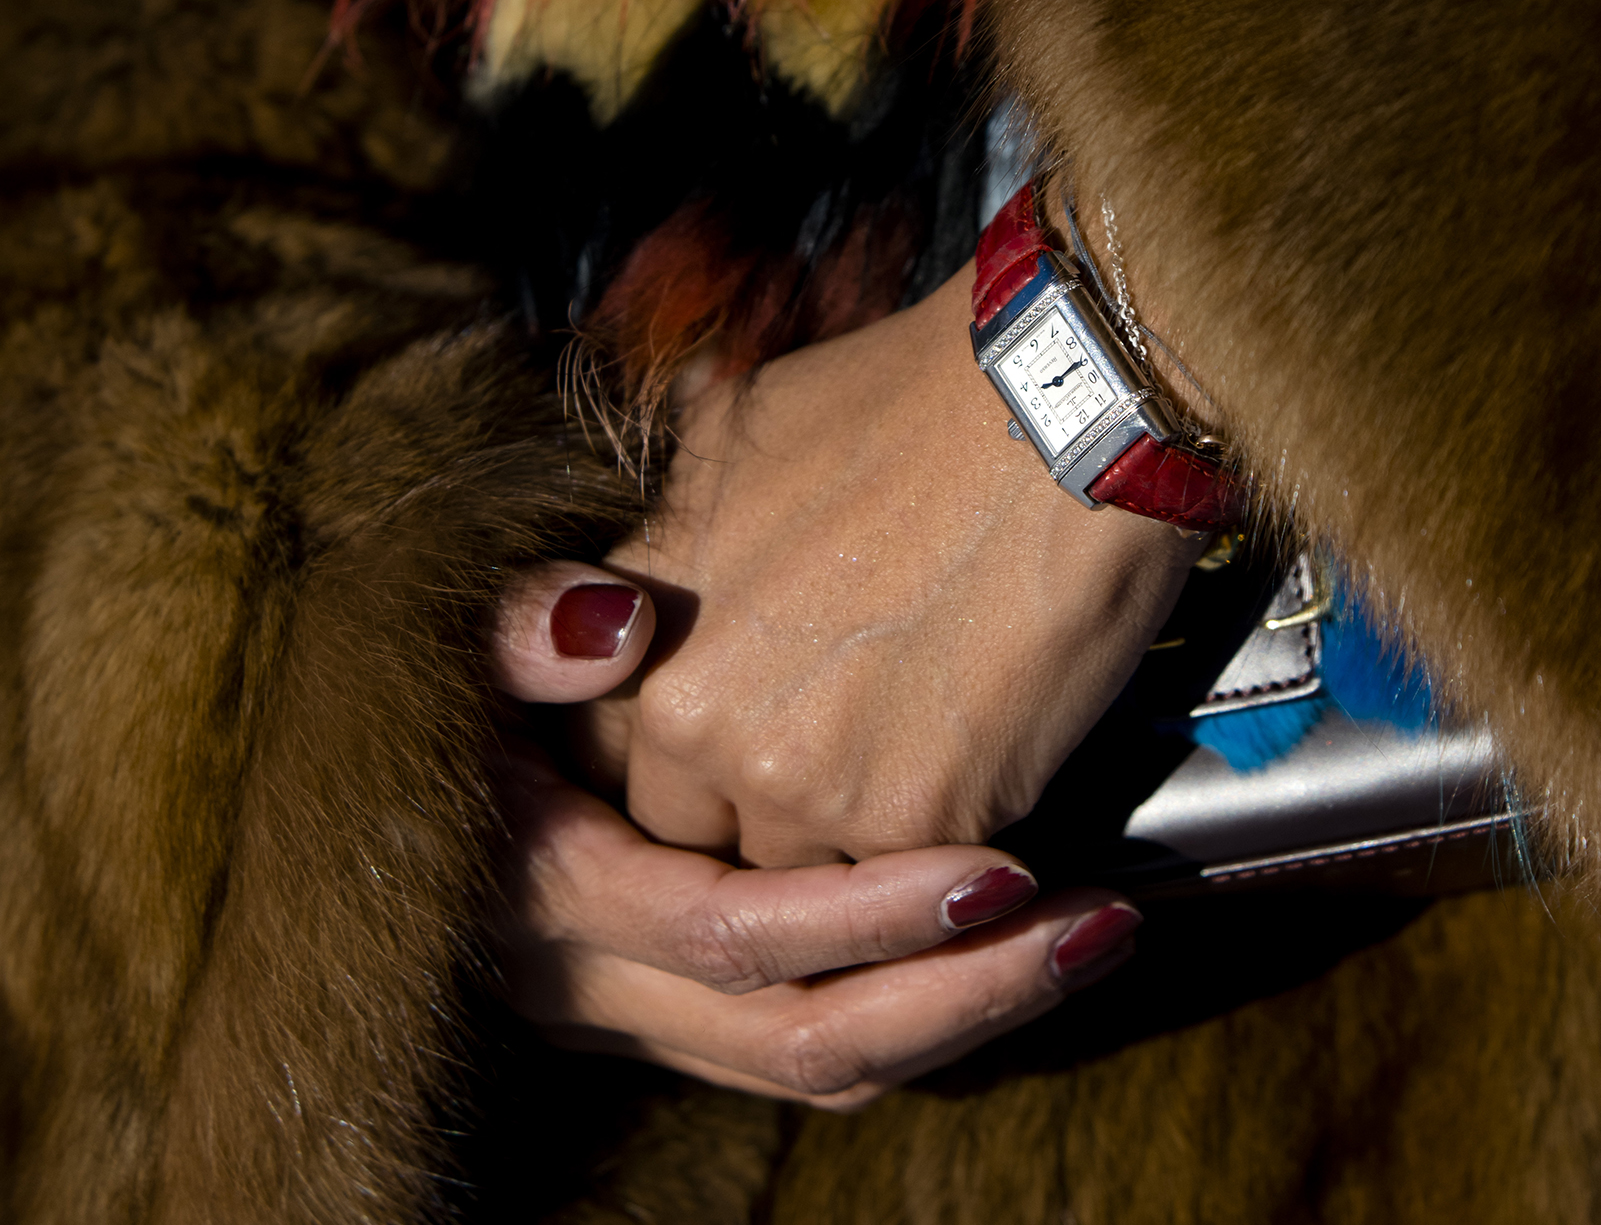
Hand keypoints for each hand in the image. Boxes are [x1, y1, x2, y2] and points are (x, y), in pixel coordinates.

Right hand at [488, 569, 1141, 1106]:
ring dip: (969, 1010)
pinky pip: (820, 1054)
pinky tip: (1020, 951)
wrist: (415, 772)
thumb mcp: (460, 638)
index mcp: (554, 896)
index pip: (732, 935)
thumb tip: (611, 623)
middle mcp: (594, 988)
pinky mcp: (686, 1020)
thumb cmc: (455, 688)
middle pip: (801, 1036)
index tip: (1001, 870)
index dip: (869, 914)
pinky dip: (928, 1011)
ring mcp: (641, 1018)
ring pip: (826, 1065)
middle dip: (959, 991)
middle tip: (1095, 924)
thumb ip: (523, 628)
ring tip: (1095, 936)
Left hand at [571, 258, 1206, 866]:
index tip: (742, 745)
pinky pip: (915, 878)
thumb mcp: (739, 430)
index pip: (617, 765)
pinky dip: (949, 844)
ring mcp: (809, 785)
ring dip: (857, 843)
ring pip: (808, 878)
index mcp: (647, 639)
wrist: (1064, 411)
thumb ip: (680, 528)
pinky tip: (991, 760)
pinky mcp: (922, 823)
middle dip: (765, 817)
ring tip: (928, 757)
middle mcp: (703, 724)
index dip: (684, 763)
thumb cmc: (916, 400)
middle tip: (847, 758)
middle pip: (706, 839)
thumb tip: (668, 540)